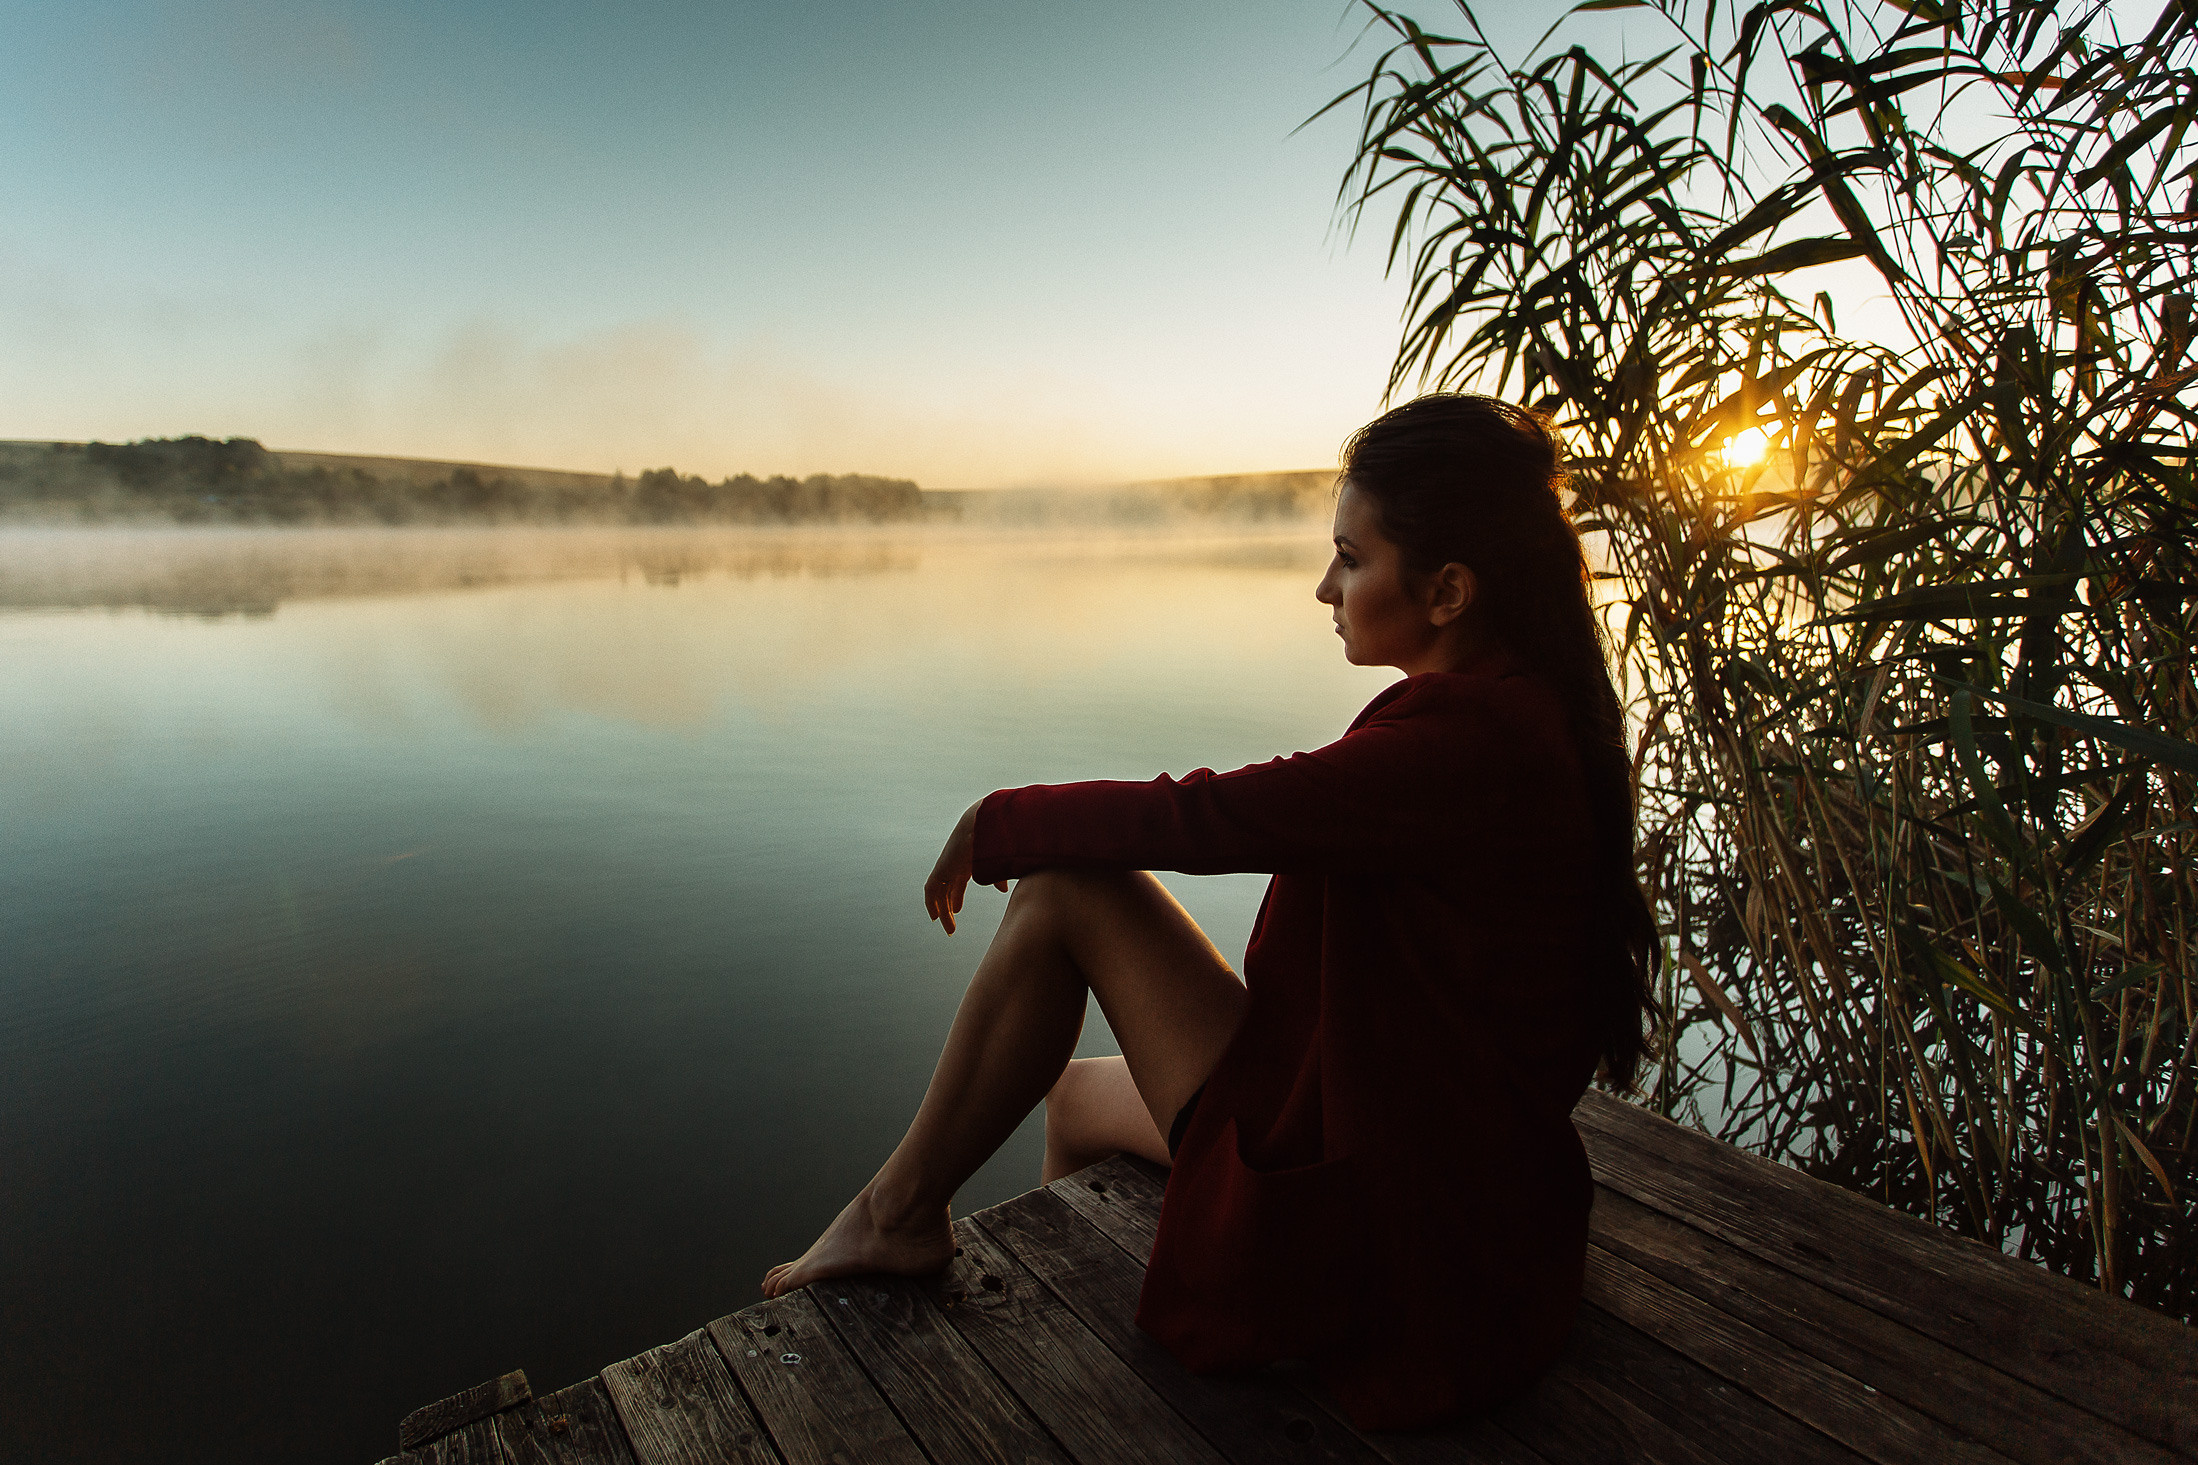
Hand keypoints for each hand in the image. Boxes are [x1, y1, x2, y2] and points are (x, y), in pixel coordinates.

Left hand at [924, 800, 1007, 934]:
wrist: (982, 826)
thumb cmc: (996, 841)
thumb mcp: (999, 864)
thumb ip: (1000, 877)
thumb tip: (1003, 891)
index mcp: (967, 860)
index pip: (958, 881)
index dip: (956, 896)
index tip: (957, 910)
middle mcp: (955, 863)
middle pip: (948, 888)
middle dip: (948, 906)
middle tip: (951, 926)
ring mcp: (946, 865)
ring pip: (939, 892)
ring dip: (942, 911)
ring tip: (948, 929)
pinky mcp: (941, 869)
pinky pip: (931, 890)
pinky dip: (931, 903)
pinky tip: (935, 917)